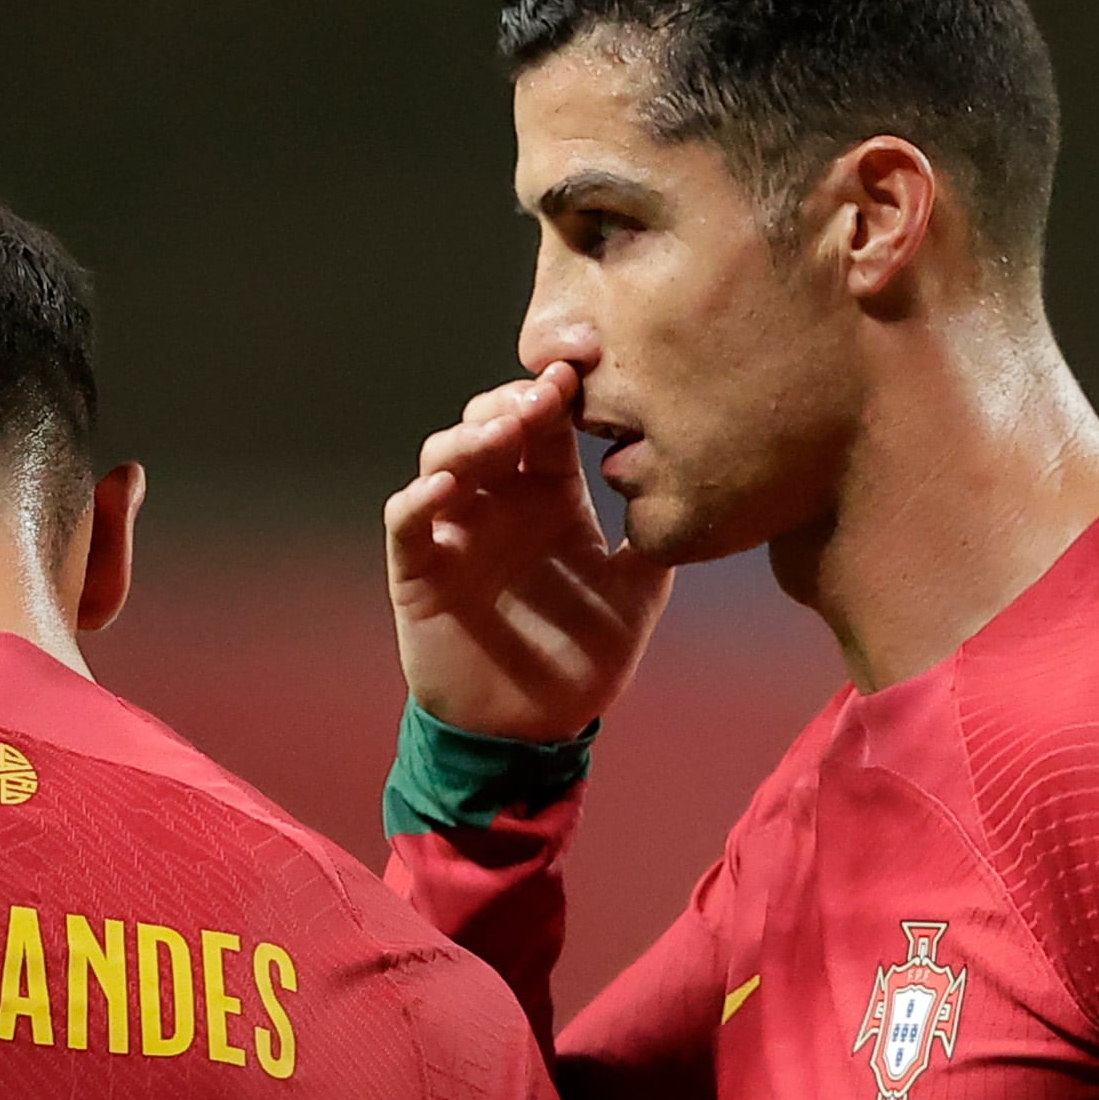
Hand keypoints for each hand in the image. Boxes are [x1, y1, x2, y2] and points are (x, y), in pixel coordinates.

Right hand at [382, 362, 671, 743]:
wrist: (533, 728)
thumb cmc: (582, 659)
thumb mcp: (636, 595)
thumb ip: (656, 540)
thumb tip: (690, 486)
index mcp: (551, 497)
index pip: (547, 426)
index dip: (557, 394)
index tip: (583, 370)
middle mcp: (500, 503)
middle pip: (491, 425)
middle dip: (512, 402)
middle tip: (544, 397)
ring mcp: (457, 531)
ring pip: (445, 459)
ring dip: (469, 439)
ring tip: (502, 434)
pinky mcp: (420, 570)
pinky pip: (408, 523)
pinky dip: (419, 500)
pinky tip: (445, 489)